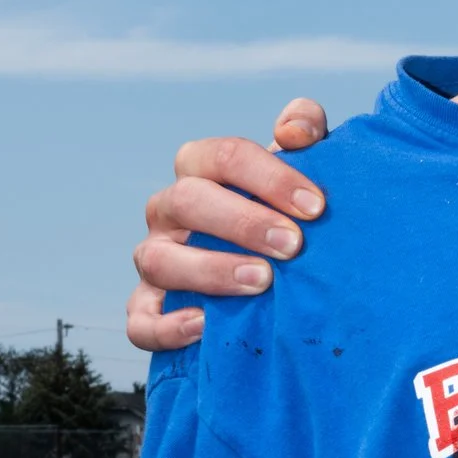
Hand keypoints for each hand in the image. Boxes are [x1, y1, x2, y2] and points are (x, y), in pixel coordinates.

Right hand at [125, 98, 332, 355]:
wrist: (268, 273)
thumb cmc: (282, 214)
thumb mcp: (297, 171)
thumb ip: (303, 132)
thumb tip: (296, 130)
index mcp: (200, 169)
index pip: (224, 156)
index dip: (271, 177)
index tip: (317, 207)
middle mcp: (169, 210)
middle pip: (189, 201)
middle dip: (243, 222)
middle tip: (293, 245)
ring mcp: (155, 258)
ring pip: (159, 259)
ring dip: (210, 270)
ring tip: (261, 282)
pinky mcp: (148, 308)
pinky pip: (140, 321)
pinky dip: (166, 327)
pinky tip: (205, 326)